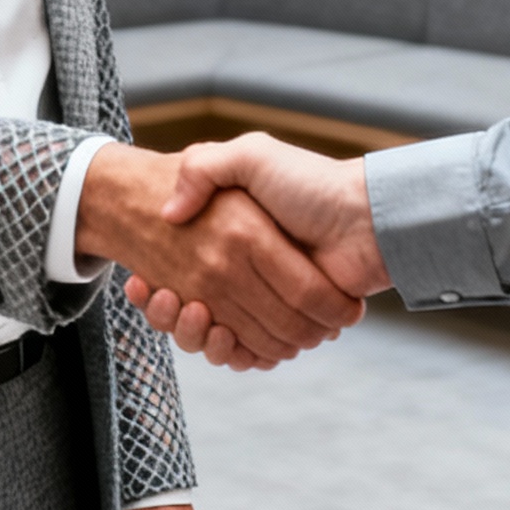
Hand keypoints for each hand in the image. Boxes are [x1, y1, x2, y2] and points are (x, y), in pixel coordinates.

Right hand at [78, 143, 362, 365]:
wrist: (367, 217)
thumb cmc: (310, 183)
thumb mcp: (252, 156)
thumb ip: (204, 169)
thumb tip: (168, 213)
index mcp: (233, 237)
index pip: (180, 272)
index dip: (157, 288)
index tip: (143, 284)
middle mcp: (246, 272)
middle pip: (191, 311)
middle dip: (170, 314)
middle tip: (165, 297)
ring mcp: (267, 302)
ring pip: (215, 338)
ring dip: (194, 335)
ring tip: (192, 313)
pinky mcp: (289, 327)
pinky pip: (250, 353)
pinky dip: (231, 353)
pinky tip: (217, 334)